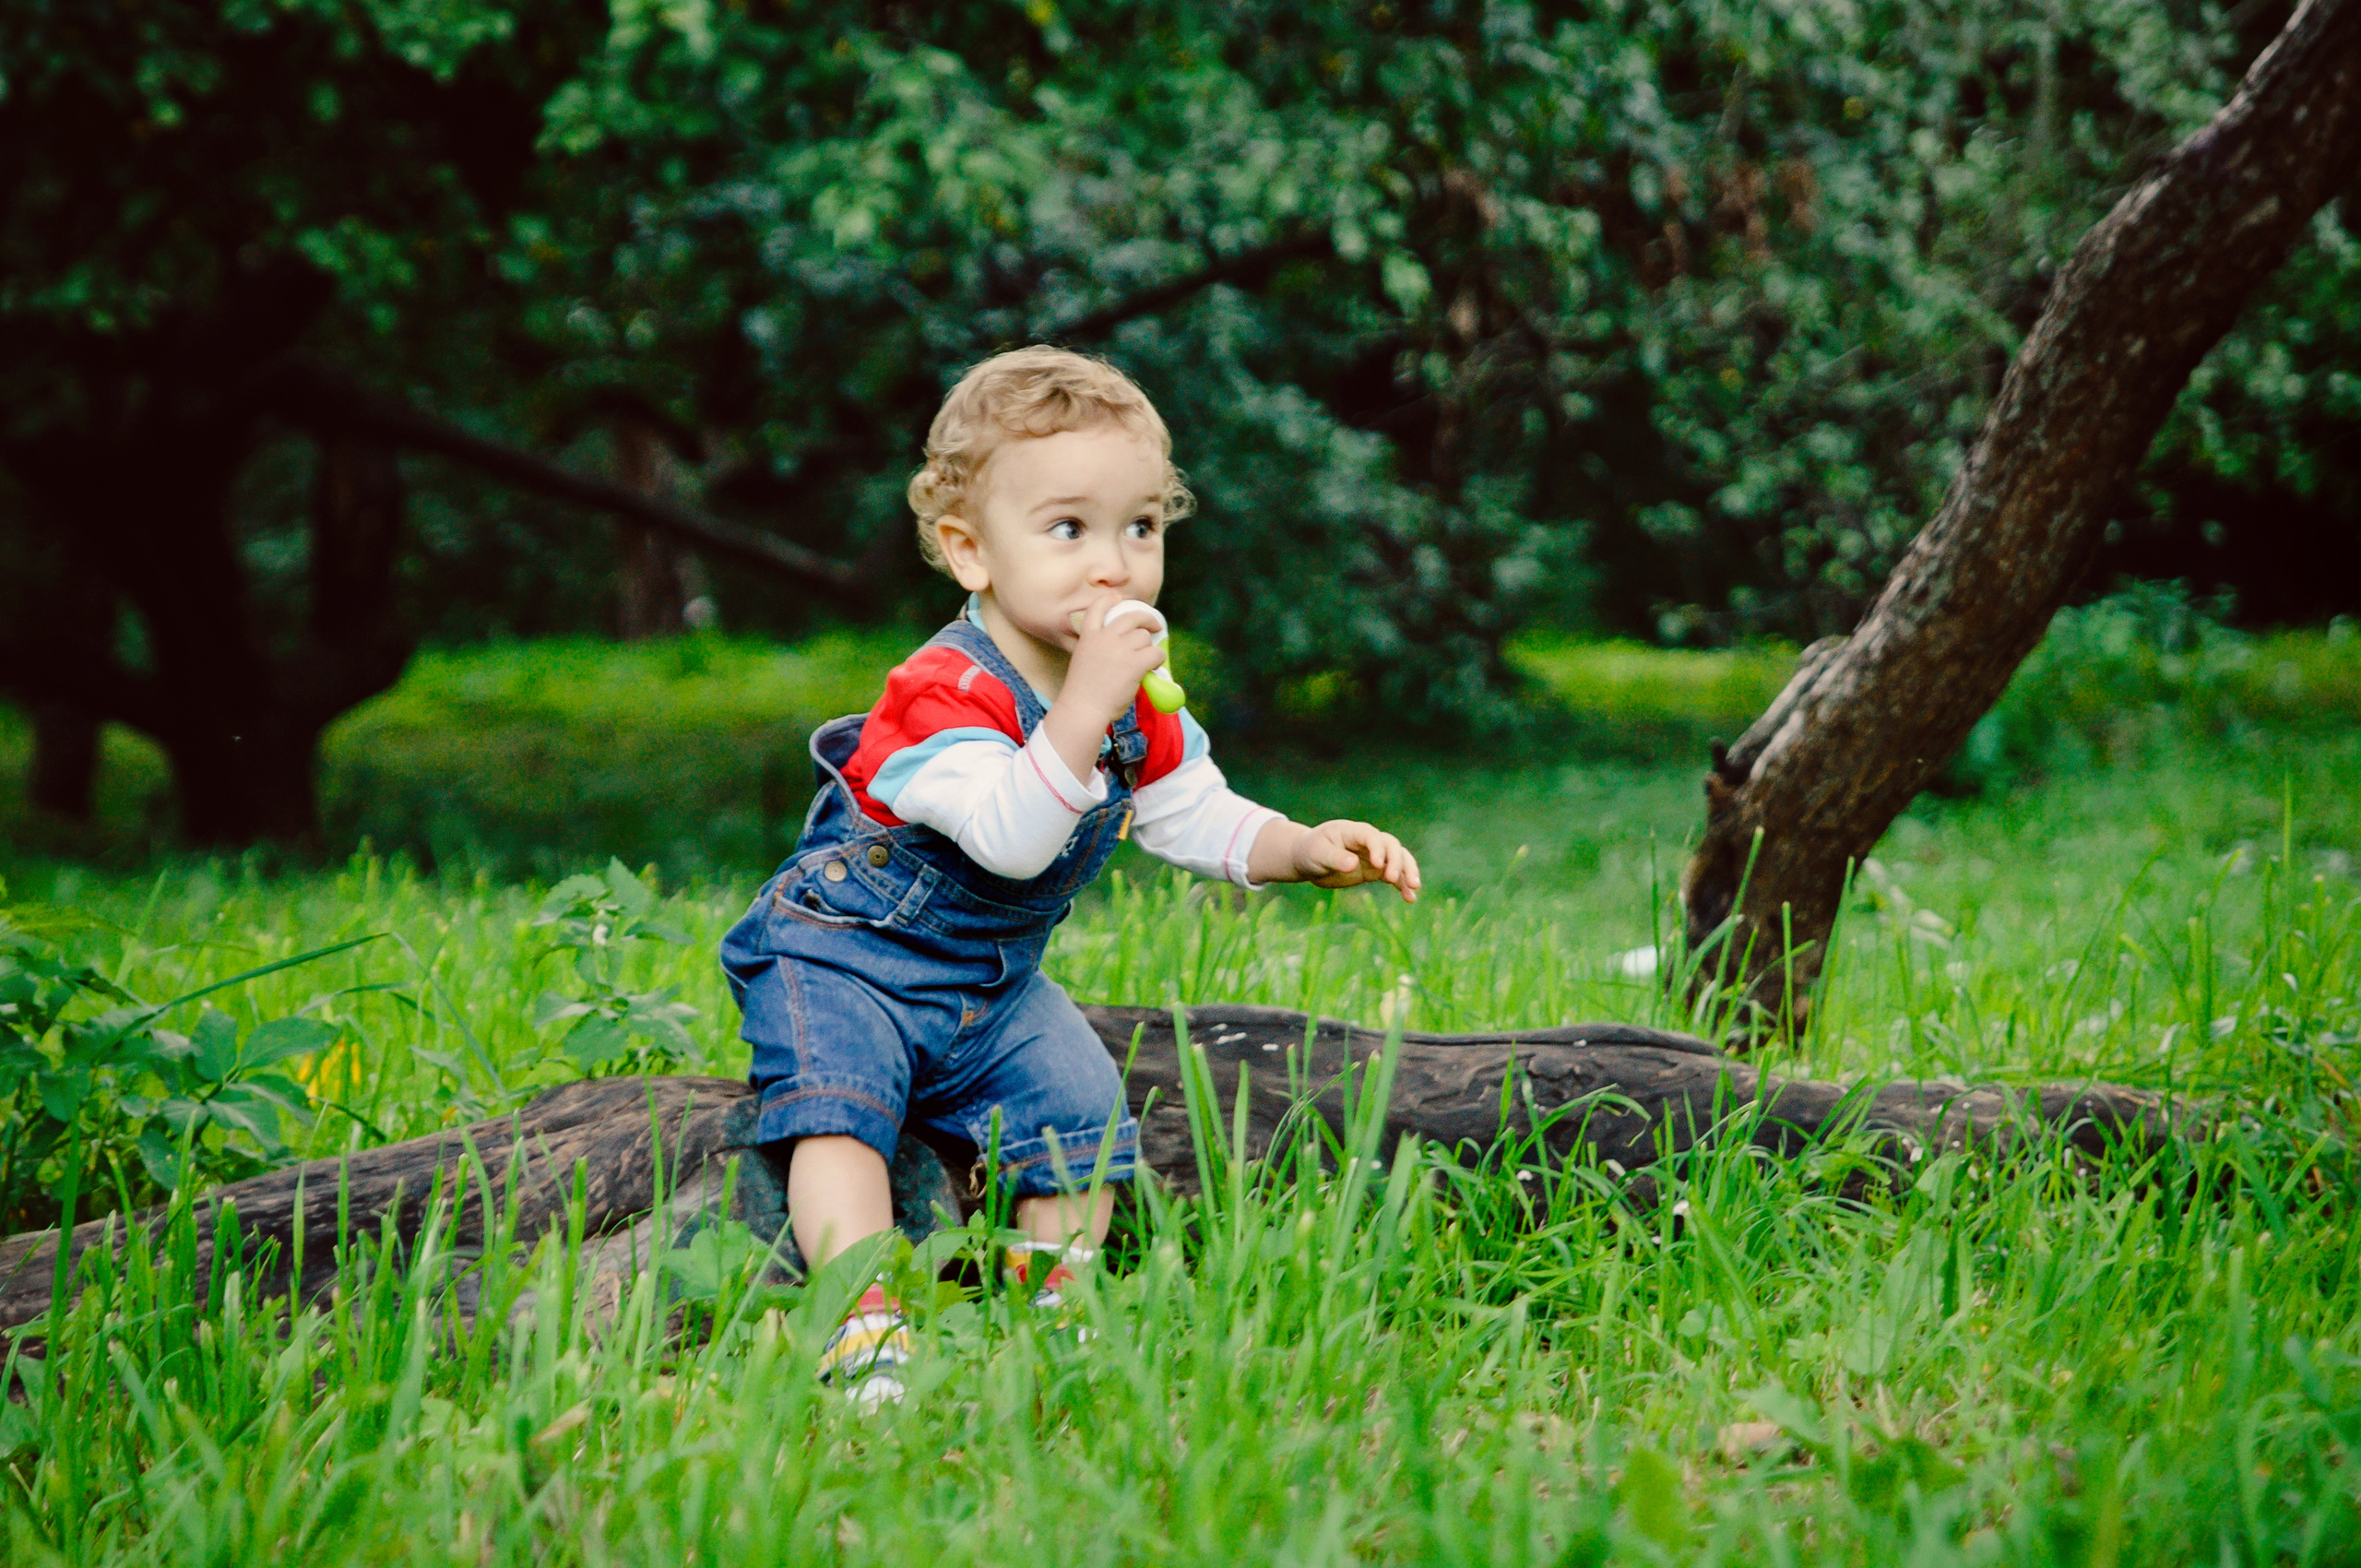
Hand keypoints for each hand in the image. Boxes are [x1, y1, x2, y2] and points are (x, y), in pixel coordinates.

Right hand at [1053, 591, 1168, 733]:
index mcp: (1088, 636)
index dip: (1110, 600)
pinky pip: (1155, 653)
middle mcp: (1104, 638)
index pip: (1098, 608)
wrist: (1083, 709)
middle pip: (1131, 617)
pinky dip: (1158, 660)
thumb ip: (1101, 650)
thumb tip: (1127, 647)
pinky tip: (1154, 668)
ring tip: (1146, 662)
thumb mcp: (1085, 661)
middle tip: (1155, 627)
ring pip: (1145, 637)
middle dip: (1147, 619)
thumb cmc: (1083, 693)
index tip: (1118, 598)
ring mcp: (1120, 649)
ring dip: (1149, 648)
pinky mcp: (1135, 663)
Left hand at [1290, 819, 1421, 901]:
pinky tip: (1410, 899)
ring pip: (1398, 859)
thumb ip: (1334, 858)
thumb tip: (1353, 864)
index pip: (1372, 836)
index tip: (1377, 865)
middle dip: (1396, 861)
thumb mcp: (1318, 854)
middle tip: (1393, 878)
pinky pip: (1394, 876)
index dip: (1377, 848)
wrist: (1308, 859)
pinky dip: (1403, 886)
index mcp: (1353, 831)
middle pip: (1391, 845)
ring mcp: (1374, 855)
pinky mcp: (1375, 870)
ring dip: (1408, 872)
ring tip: (1414, 889)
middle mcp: (1368, 841)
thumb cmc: (1310, 851)